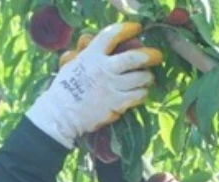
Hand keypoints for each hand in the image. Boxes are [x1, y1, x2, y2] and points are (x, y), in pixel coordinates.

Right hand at [25, 22, 162, 148]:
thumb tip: (87, 38)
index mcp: (92, 55)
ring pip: (141, 78)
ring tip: (148, 78)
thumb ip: (83, 51)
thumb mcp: (70, 64)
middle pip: (135, 57)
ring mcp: (112, 87)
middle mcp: (105, 69)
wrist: (61, 115)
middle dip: (150, 55)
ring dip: (148, 77)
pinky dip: (142, 93)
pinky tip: (140, 93)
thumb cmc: (64, 89)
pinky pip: (138, 96)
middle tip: (157, 56)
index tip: (137, 28)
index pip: (112, 35)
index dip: (127, 29)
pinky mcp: (117, 104)